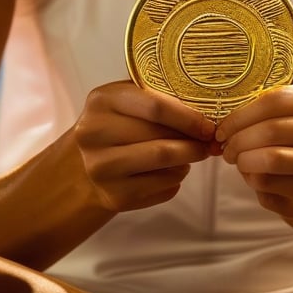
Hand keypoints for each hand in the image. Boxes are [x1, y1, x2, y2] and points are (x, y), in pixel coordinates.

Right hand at [74, 80, 215, 214]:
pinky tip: (174, 169)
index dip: (188, 117)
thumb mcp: (126, 99)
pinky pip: (162, 187)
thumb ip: (158, 95)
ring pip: (164, 163)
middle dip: (193, 139)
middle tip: (209, 140)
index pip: (155, 107)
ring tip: (195, 152)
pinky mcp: (114, 196)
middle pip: (161, 138)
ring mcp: (101, 169)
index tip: (208, 124)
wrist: (84, 164)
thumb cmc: (116, 124)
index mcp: (101, 101)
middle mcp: (95, 135)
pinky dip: (177, 177)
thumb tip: (207, 110)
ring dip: (189, 158)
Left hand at [215, 82, 292, 218]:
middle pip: (272, 131)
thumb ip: (265, 104)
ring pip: (271, 160)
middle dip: (239, 139)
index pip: (276, 101)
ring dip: (243, 160)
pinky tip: (252, 174)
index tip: (223, 126)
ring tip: (236, 158)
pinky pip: (269, 185)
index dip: (241, 115)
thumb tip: (224, 120)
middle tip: (225, 145)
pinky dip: (252, 179)